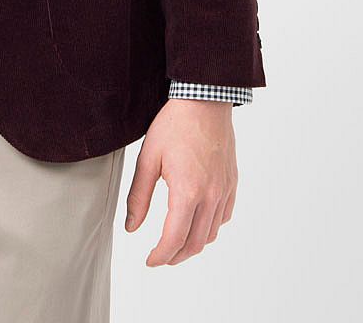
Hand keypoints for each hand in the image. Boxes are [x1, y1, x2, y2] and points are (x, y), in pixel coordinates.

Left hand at [124, 98, 237, 265]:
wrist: (204, 101)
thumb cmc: (174, 125)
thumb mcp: (147, 159)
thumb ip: (138, 196)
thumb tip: (131, 227)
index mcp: (187, 192)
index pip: (174, 239)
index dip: (160, 256)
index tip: (149, 261)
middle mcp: (211, 196)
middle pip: (195, 243)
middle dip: (176, 256)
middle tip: (159, 257)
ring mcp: (224, 190)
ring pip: (212, 233)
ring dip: (193, 244)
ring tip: (175, 243)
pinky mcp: (231, 183)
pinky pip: (224, 216)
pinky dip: (210, 227)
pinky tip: (197, 221)